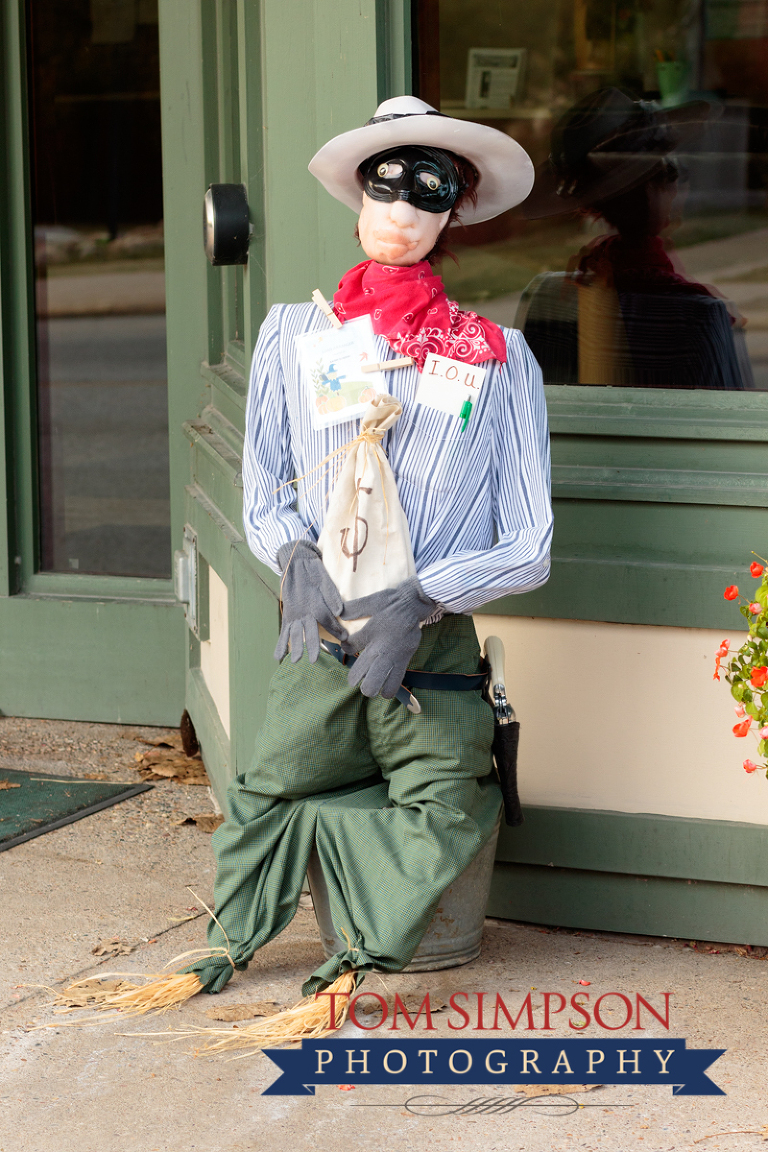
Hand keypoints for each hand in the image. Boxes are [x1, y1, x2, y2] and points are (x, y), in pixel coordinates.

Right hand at [274, 539, 346, 662]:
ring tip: (295, 660)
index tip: (344, 638)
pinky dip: (280, 643)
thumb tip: (340, 611)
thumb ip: (332, 596)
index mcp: (315, 602)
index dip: (336, 630)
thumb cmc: (313, 571)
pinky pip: (284, 630)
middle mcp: (303, 610)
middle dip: (313, 645)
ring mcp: (293, 613)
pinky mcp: (288, 614)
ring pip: (294, 633)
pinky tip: (278, 656)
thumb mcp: (325, 579)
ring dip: (294, 647)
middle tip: (314, 660)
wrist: (295, 562)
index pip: (326, 620)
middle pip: (308, 630)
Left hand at [340, 576, 437, 697]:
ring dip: (371, 687)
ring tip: (370, 683)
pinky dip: (387, 689)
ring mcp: (393, 656)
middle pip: (360, 674)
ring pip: (376, 684)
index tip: (348, 645)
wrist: (414, 604)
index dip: (345, 648)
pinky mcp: (404, 660)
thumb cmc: (392, 602)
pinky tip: (384, 688)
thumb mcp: (371, 600)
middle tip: (356, 677)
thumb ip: (354, 607)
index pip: (349, 647)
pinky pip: (395, 682)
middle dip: (355, 679)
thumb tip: (339, 613)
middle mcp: (380, 648)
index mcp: (371, 632)